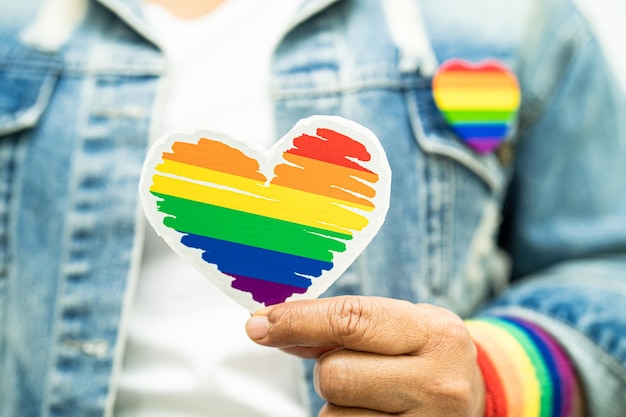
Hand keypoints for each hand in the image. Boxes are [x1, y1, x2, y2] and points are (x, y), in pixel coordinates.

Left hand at [246, 296, 484, 416]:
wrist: (472, 399)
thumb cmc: (426, 353)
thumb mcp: (400, 324)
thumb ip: (342, 322)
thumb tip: (271, 326)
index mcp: (436, 334)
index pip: (353, 320)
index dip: (299, 320)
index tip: (262, 323)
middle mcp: (437, 382)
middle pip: (334, 373)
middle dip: (329, 367)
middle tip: (355, 364)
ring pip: (333, 412)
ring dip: (339, 401)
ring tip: (376, 392)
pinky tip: (374, 412)